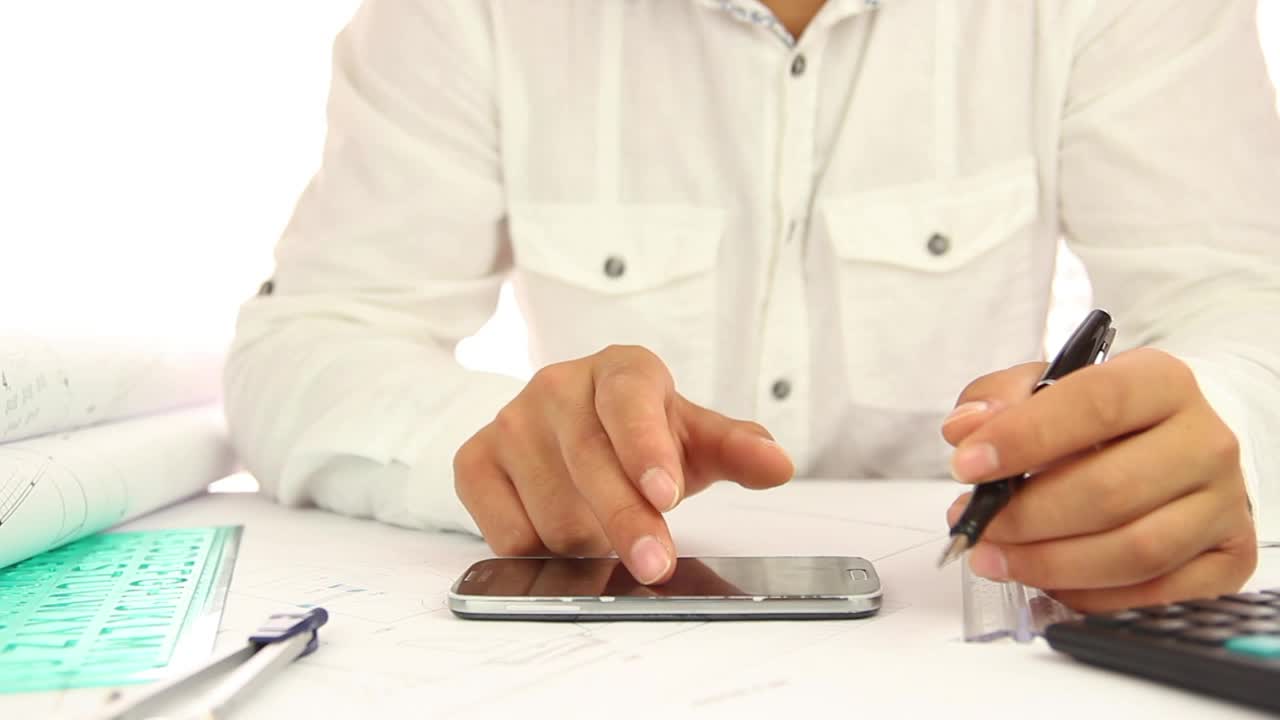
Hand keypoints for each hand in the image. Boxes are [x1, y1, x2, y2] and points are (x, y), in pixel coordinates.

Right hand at [454, 345, 793, 583]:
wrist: (579, 433)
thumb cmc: (645, 437)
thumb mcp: (696, 440)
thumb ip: (737, 450)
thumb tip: (778, 464)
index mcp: (620, 369)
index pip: (628, 403)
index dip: (645, 448)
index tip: (666, 494)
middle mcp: (558, 385)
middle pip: (589, 464)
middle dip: (626, 520)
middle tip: (656, 564)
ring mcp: (510, 421)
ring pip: (551, 510)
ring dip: (587, 540)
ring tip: (606, 533)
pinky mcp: (474, 461)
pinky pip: (507, 529)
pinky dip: (540, 549)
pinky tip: (562, 534)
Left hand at [941, 348, 1256, 611]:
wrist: (1175, 445)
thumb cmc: (1103, 419)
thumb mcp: (1047, 388)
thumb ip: (999, 399)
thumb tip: (965, 429)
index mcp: (1162, 383)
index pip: (1096, 403)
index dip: (1025, 437)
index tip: (967, 465)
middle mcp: (1204, 441)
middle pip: (1110, 491)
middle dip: (1026, 516)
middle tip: (975, 524)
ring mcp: (1223, 504)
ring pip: (1133, 551)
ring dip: (1048, 563)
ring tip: (994, 557)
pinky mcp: (1228, 558)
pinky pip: (1152, 591)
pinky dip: (1087, 594)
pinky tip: (1044, 580)